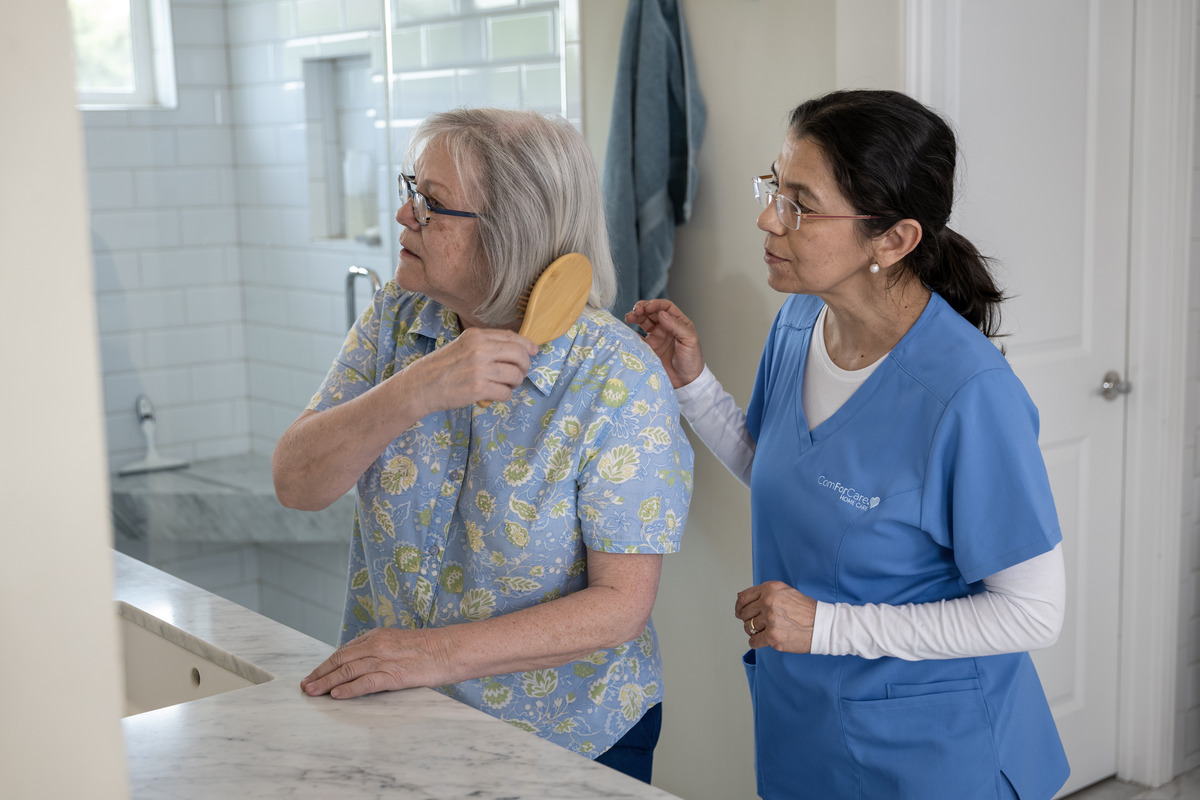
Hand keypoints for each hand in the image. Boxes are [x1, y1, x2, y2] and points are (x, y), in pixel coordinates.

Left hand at [300, 627, 451, 699]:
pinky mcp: (394, 673)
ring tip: (312, 692)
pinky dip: (349, 689)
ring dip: (326, 682)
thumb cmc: (431, 649)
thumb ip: (382, 652)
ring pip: (347, 670)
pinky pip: (366, 682)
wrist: (452, 649)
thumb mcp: (400, 643)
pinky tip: (336, 695)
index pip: (345, 651)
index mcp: (378, 636)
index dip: (327, 664)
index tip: (315, 674)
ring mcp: (384, 659)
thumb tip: (365, 666)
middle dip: (320, 673)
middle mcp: (377, 645)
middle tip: (305, 685)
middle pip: (340, 659)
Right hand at [399, 327, 537, 411]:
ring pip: (516, 375)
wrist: (420, 386)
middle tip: (518, 374)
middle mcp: (479, 349)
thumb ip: (486, 345)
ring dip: (515, 383)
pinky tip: (495, 395)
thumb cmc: (442, 368)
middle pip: (519, 355)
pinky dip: (504, 396)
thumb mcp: (462, 346)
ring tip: (504, 386)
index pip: (512, 337)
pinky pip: (506, 392)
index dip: (527, 346)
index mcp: (476, 335)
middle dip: (524, 366)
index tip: (533, 352)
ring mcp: (479, 369)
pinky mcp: (478, 388)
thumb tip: (518, 349)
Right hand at [624, 299, 704, 388]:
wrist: (686, 382)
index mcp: (678, 322)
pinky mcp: (648, 348)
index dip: (655, 304)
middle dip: (642, 308)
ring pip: (643, 321)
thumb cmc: (692, 360)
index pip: (665, 307)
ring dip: (635, 317)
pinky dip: (631, 332)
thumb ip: (677, 326)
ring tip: (629, 317)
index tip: (647, 307)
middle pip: (652, 312)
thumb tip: (662, 314)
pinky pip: (637, 337)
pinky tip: (626, 330)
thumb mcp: (690, 340)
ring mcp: (656, 337)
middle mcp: (666, 327)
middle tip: (635, 310)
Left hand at [734, 581, 816, 653]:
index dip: (739, 607)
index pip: (743, 598)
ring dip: (753, 631)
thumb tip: (740, 599)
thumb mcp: (784, 592)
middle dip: (748, 619)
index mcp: (770, 589)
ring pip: (748, 627)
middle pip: (744, 614)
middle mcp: (768, 602)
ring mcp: (770, 620)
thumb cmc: (805, 610)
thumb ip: (764, 593)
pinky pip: (754, 641)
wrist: (822, 625)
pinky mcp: (772, 637)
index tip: (740, 612)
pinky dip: (756, 642)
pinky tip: (763, 640)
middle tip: (757, 623)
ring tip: (764, 631)